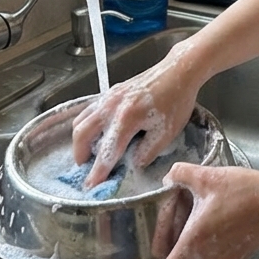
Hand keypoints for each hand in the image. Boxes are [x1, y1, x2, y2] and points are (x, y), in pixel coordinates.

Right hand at [71, 41, 202, 187]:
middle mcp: (112, 107)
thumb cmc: (176, 101)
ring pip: (81, 120)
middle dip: (80, 154)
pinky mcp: (111, 91)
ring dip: (80, 139)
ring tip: (88, 151)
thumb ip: (147, 152)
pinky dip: (85, 123)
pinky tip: (95, 131)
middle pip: (82, 134)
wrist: (178, 71)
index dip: (97, 172)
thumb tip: (132, 164)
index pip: (106, 152)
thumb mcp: (166, 133)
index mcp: (127, 119)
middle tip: (85, 168)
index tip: (90, 186)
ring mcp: (109, 97)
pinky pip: (88, 109)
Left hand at [150, 164, 258, 258]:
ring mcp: (226, 258)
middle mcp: (209, 255)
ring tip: (192, 230)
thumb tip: (169, 177)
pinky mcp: (239, 256)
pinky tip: (215, 227)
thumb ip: (182, 174)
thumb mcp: (208, 176)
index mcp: (196, 239)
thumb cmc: (245, 191)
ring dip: (190, 256)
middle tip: (168, 250)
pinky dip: (209, 251)